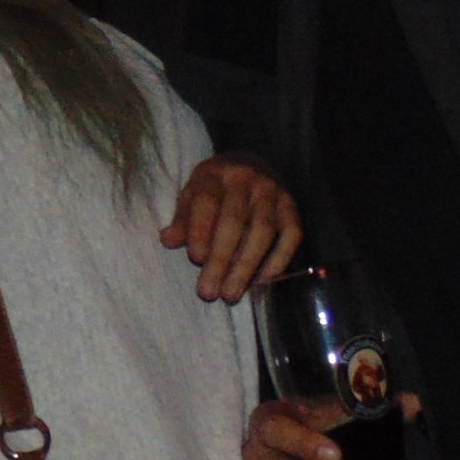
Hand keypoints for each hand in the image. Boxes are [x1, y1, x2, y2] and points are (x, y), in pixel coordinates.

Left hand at [162, 158, 302, 302]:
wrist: (250, 164)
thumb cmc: (214, 190)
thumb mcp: (191, 196)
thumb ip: (182, 219)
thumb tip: (168, 240)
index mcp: (214, 174)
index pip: (207, 202)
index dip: (201, 231)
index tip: (195, 259)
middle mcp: (246, 178)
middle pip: (235, 221)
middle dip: (221, 259)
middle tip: (209, 292)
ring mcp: (272, 190)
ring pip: (263, 231)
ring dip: (246, 267)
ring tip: (230, 295)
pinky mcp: (291, 205)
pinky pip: (291, 235)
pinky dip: (277, 260)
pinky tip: (260, 282)